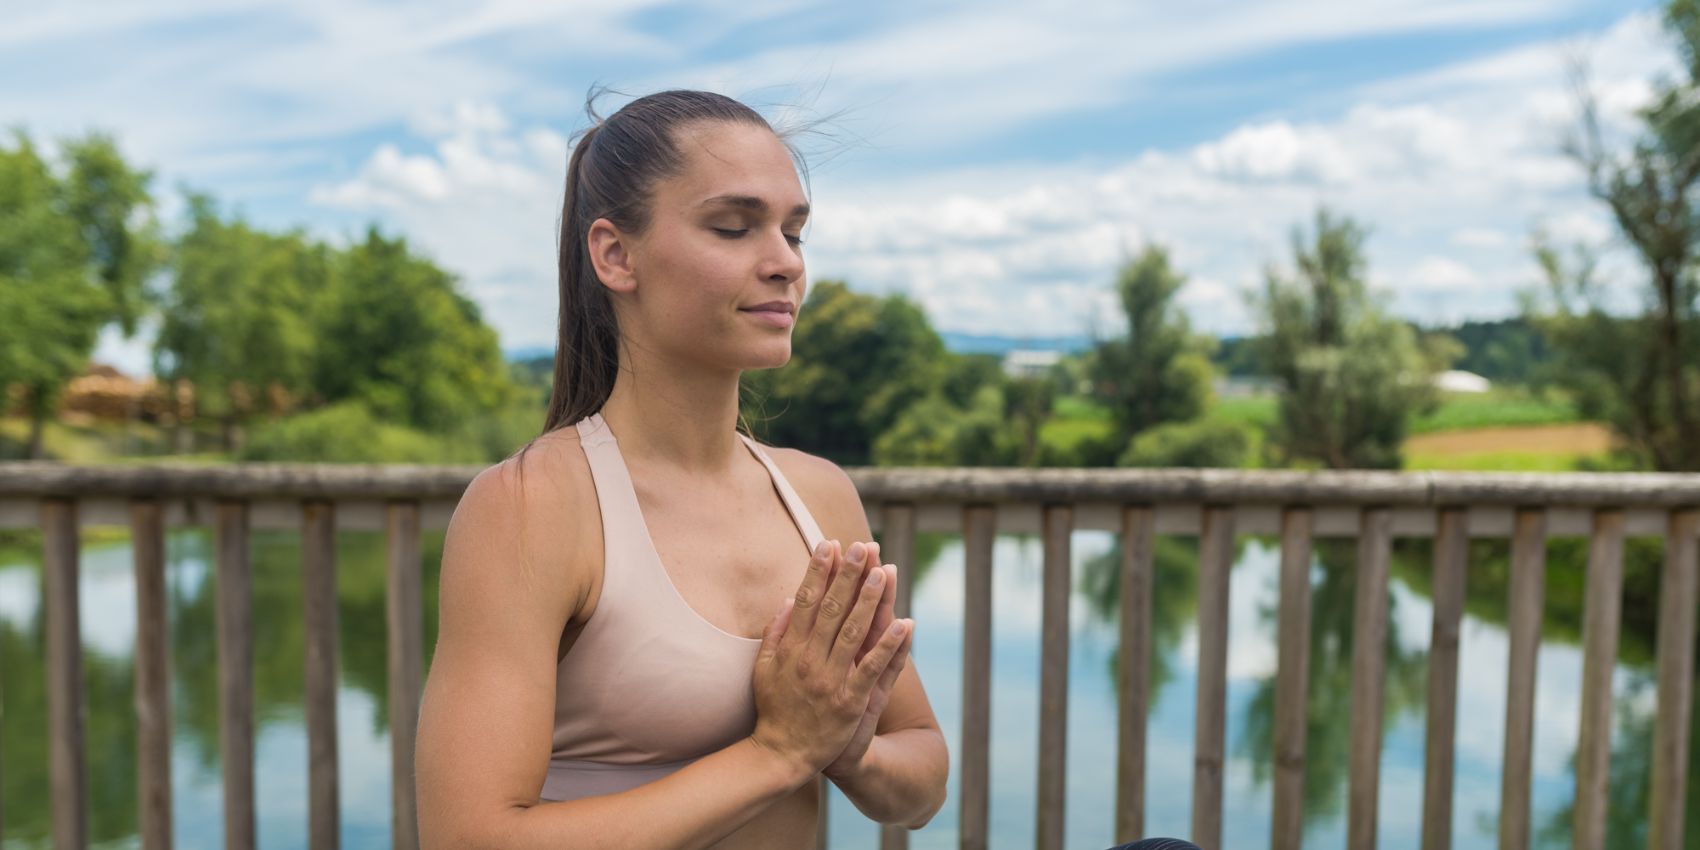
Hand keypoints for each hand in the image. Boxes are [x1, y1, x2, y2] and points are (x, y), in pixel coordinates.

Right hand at [749, 539, 910, 778]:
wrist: (781, 754)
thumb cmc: (773, 709)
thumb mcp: (763, 668)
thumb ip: (775, 633)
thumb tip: (790, 599)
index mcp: (790, 648)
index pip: (806, 600)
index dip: (819, 571)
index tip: (829, 544)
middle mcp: (810, 659)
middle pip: (832, 609)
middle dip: (848, 575)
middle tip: (862, 546)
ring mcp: (831, 680)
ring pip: (853, 632)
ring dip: (870, 601)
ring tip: (883, 572)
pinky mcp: (850, 702)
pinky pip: (873, 669)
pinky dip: (889, 647)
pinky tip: (904, 625)